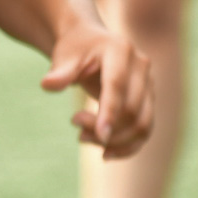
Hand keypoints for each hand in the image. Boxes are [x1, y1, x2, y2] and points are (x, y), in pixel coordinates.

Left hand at [40, 20, 152, 159]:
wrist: (92, 42)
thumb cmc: (76, 49)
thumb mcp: (65, 56)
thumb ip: (60, 72)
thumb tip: (48, 84)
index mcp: (121, 51)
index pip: (117, 86)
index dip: (110, 112)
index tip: (99, 138)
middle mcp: (141, 67)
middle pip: (131, 109)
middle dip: (102, 128)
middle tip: (74, 122)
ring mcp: (148, 83)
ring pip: (142, 123)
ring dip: (114, 140)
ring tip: (83, 136)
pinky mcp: (148, 98)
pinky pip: (145, 128)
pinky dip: (129, 146)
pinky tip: (105, 154)